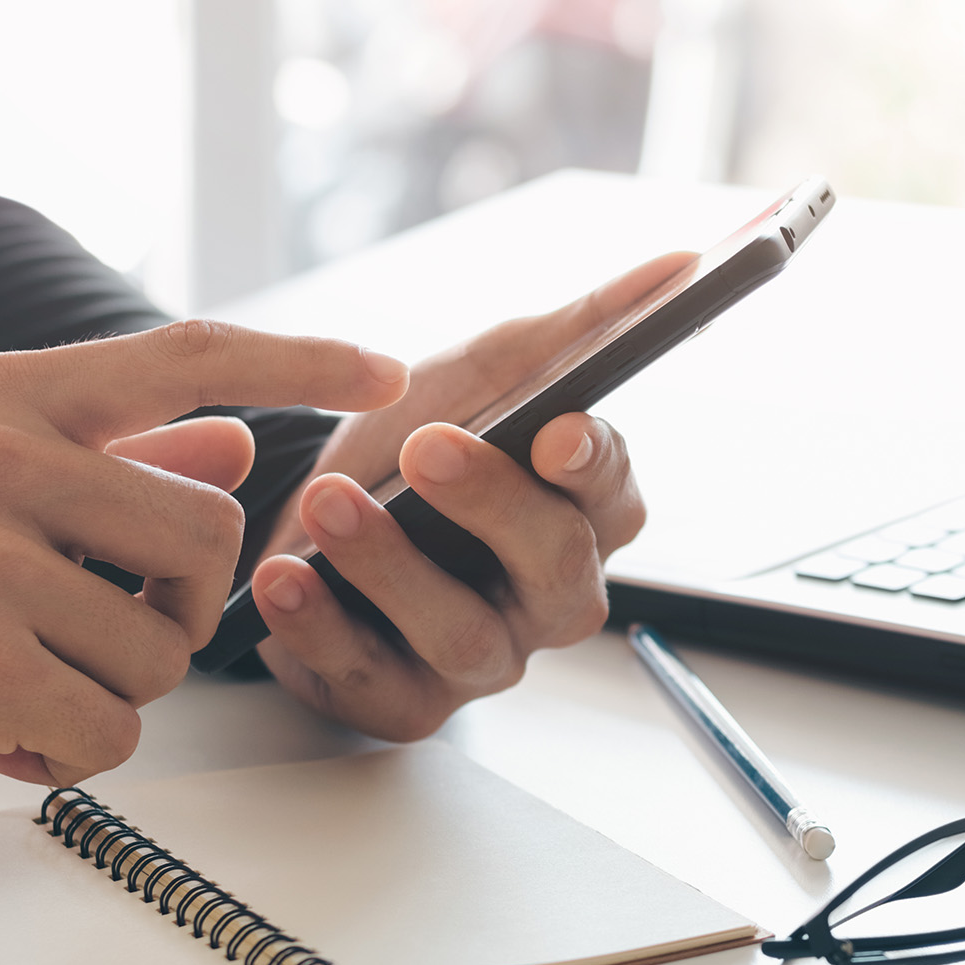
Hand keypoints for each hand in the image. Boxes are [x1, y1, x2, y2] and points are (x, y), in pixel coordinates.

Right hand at [0, 322, 408, 812]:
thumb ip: (121, 457)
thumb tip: (242, 440)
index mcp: (10, 397)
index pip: (192, 353)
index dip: (305, 360)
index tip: (391, 372)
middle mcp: (0, 455)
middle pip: (216, 532)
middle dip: (184, 602)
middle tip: (93, 627)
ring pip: (169, 646)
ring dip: (114, 687)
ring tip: (17, 675)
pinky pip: (119, 730)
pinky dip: (74, 751)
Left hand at [249, 252, 694, 739]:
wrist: (311, 512)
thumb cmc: (420, 446)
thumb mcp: (489, 371)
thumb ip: (583, 326)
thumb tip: (681, 262)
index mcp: (585, 516)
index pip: (616, 494)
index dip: (595, 465)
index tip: (558, 429)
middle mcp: (549, 597)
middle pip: (556, 570)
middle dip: (492, 506)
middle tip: (425, 447)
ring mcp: (483, 657)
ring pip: (463, 633)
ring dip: (392, 567)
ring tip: (328, 506)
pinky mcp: (404, 702)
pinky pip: (371, 680)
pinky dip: (320, 630)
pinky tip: (283, 580)